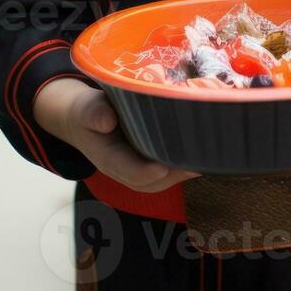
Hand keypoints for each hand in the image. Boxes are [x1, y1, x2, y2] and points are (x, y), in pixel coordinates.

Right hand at [34, 78, 199, 191]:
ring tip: (206, 159)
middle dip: (174, 175)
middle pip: (151, 181)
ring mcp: (137, 168)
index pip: (129, 171)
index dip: (147, 172)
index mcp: (108, 158)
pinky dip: (183, 165)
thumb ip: (93, 113)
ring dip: (183, 172)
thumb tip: (106, 120)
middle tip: (198, 163)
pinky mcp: (148, 160)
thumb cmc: (87, 112)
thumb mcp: (85, 108)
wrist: (84, 119)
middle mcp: (124, 169)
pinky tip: (202, 153)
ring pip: (162, 180)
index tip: (163, 167)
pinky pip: (166, 170)